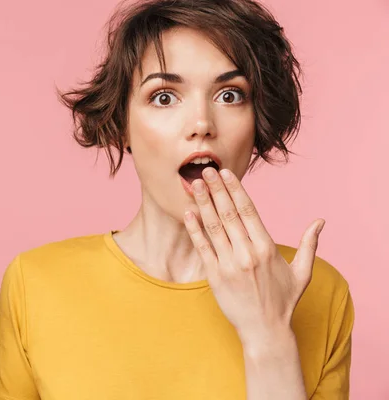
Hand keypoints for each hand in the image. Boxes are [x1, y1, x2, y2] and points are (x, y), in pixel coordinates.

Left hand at [183, 167, 323, 347]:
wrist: (265, 331)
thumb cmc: (283, 301)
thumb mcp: (302, 273)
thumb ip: (309, 244)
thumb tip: (320, 221)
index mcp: (266, 247)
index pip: (248, 211)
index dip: (236, 190)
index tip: (226, 174)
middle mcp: (247, 253)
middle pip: (228, 213)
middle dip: (216, 189)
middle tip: (206, 170)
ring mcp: (229, 264)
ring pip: (213, 227)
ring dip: (203, 203)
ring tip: (194, 184)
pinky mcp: (215, 276)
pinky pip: (202, 247)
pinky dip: (194, 229)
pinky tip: (188, 213)